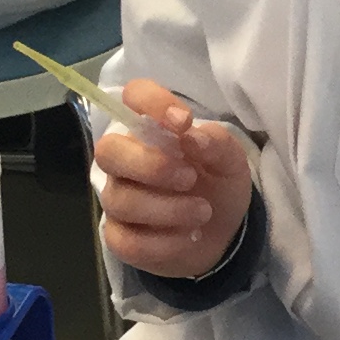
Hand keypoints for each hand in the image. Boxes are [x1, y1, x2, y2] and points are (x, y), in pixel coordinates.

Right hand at [94, 76, 254, 279]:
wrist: (222, 234)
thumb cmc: (218, 185)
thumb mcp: (231, 162)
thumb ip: (216, 143)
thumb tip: (192, 136)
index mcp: (151, 131)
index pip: (133, 97)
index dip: (151, 102)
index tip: (183, 121)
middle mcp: (125, 161)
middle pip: (108, 151)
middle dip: (151, 165)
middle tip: (190, 178)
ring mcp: (117, 199)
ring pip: (122, 200)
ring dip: (169, 209)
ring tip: (203, 212)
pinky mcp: (119, 237)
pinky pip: (128, 240)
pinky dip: (164, 242)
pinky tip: (189, 236)